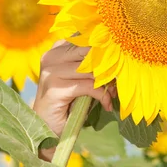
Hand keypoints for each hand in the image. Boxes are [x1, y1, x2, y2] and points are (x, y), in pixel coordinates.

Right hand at [33, 40, 116, 157]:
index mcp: (57, 50)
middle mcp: (51, 57)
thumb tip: (119, 62)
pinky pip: (88, 86)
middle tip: (116, 80)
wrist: (47, 127)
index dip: (105, 50)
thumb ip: (95, 67)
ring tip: (112, 94)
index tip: (118, 62)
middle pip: (89, 52)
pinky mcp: (54, 88)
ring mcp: (51, 72)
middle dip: (107, 65)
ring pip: (90, 70)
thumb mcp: (83, 80)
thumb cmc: (69, 101)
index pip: (86, 39)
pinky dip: (102, 96)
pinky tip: (106, 104)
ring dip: (106, 84)